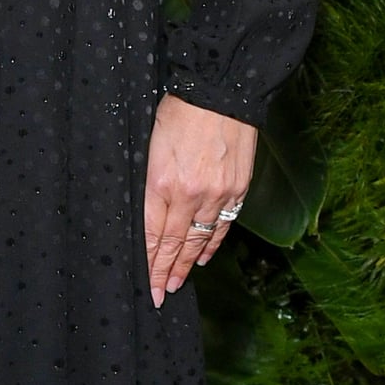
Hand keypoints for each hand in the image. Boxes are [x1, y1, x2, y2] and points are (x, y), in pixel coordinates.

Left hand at [144, 95, 255, 307]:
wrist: (222, 92)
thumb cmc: (179, 111)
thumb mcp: (150, 145)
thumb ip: (149, 183)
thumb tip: (146, 214)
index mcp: (161, 183)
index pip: (151, 235)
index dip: (149, 263)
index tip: (147, 284)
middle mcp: (189, 195)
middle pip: (174, 243)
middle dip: (164, 271)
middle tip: (160, 293)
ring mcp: (217, 194)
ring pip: (200, 238)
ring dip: (186, 263)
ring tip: (176, 281)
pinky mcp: (237, 189)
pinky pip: (223, 225)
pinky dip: (212, 244)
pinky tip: (202, 256)